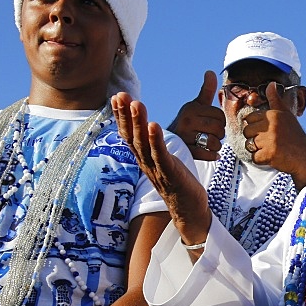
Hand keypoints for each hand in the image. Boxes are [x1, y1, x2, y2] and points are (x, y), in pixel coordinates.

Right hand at [112, 93, 211, 247]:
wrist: (189, 210)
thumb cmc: (178, 181)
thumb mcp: (163, 159)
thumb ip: (154, 144)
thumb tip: (148, 125)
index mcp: (144, 157)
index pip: (128, 133)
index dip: (121, 115)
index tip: (116, 96)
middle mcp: (145, 162)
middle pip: (131, 136)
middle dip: (125, 114)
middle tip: (120, 94)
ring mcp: (156, 169)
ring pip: (143, 144)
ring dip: (139, 123)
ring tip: (137, 104)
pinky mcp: (170, 175)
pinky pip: (160, 156)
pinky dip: (156, 140)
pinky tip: (154, 126)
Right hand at [168, 71, 225, 160]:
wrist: (167, 141)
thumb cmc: (188, 121)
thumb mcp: (196, 105)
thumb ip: (206, 90)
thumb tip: (211, 72)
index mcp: (191, 109)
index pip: (220, 116)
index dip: (220, 121)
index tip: (212, 123)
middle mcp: (187, 121)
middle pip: (219, 129)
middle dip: (219, 134)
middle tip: (211, 134)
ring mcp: (185, 137)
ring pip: (215, 142)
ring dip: (216, 145)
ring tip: (208, 143)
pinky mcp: (186, 151)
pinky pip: (208, 154)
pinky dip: (212, 155)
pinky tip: (210, 152)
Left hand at [243, 83, 305, 189]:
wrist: (305, 156)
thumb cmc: (294, 135)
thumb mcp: (286, 114)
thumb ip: (275, 99)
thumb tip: (271, 83)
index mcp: (273, 114)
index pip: (249, 118)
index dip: (256, 126)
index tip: (267, 131)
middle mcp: (271, 125)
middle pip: (247, 131)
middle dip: (255, 138)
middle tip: (270, 141)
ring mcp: (270, 140)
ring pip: (249, 145)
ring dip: (258, 149)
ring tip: (272, 148)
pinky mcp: (270, 154)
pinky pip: (255, 158)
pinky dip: (262, 160)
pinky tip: (273, 157)